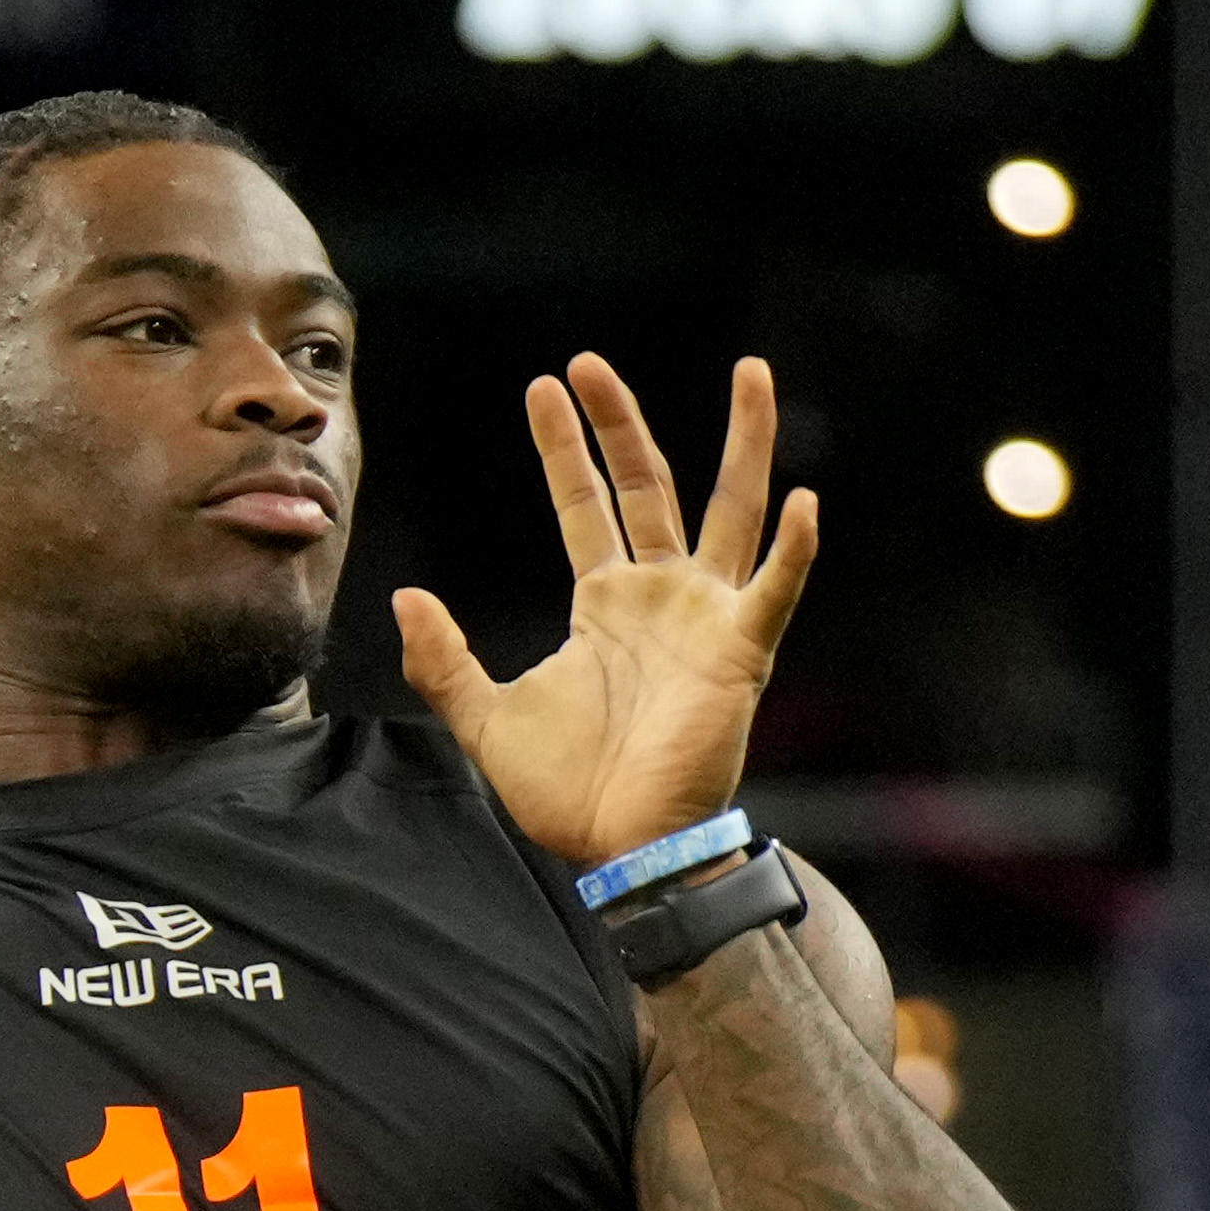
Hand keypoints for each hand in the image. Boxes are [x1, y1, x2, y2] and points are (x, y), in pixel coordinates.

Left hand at [386, 353, 812, 872]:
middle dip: (622, 422)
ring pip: (731, 509)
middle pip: (649, 484)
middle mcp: (661, 595)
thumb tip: (406, 597)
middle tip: (592, 361)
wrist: (621, 849)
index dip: (565, 447)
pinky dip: (793, 548)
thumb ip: (443, 660)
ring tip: (751, 371)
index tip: (545, 386)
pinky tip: (803, 500)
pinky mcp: (739, 653)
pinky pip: (774, 589)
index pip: (585, 503)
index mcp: (605, 604)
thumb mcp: (484, 720)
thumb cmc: (566, 795)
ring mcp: (706, 618)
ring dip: (746, 442)